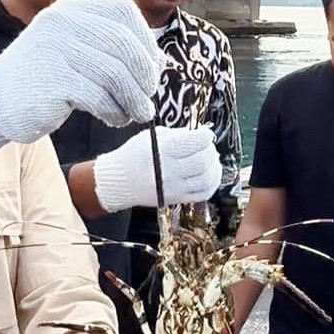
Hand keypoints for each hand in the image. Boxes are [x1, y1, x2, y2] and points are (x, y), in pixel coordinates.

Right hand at [0, 0, 164, 168]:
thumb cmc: (44, 81)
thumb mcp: (76, 53)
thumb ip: (112, 50)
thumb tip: (161, 62)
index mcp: (71, 10)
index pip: (125, 12)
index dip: (146, 41)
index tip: (153, 69)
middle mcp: (63, 21)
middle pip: (125, 44)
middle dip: (145, 76)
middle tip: (148, 98)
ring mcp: (55, 49)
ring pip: (116, 73)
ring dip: (134, 99)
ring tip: (137, 114)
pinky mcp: (52, 80)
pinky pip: (99, 96)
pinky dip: (115, 111)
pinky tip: (115, 119)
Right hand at [94, 127, 222, 212]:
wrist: (119, 180)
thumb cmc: (135, 154)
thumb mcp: (153, 136)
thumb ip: (178, 134)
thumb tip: (200, 135)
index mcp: (163, 150)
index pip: (196, 141)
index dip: (206, 136)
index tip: (205, 134)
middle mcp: (169, 170)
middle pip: (203, 161)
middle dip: (210, 151)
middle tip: (208, 147)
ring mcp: (174, 187)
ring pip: (206, 179)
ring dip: (214, 167)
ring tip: (211, 160)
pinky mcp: (176, 199)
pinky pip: (203, 194)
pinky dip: (212, 184)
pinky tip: (210, 175)